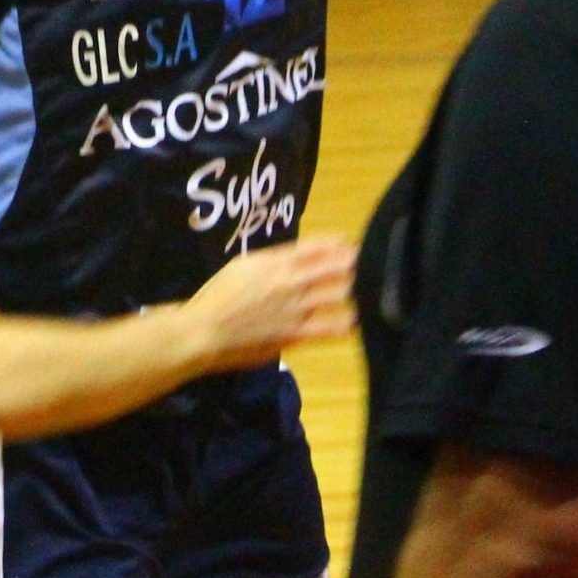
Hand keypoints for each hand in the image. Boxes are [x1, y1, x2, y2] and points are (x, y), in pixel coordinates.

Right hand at [177, 236, 357, 371]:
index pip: (316, 248)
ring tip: (372, 285)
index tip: (350, 243)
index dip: (337, 244)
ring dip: (357, 288)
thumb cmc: (218, 296)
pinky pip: (330, 328)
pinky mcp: (296, 334)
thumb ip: (271, 260)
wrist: (204, 332)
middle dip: (355, 264)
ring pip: (338, 295)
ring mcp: (297, 309)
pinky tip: (358, 320)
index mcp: (276, 263)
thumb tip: (297, 257)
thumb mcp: (242, 266)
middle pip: (335, 268)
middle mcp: (292, 282)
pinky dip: (347, 323)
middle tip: (373, 262)